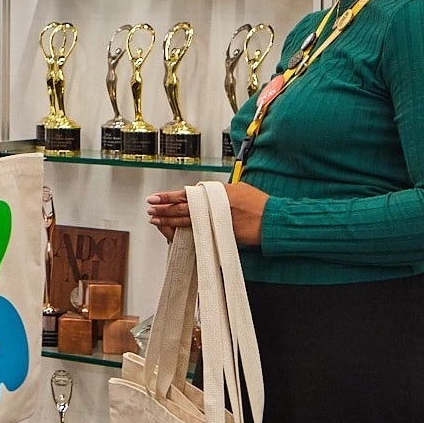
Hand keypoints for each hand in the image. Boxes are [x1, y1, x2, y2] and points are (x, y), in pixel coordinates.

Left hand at [145, 181, 268, 245]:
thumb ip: (221, 193)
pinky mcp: (219, 232)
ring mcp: (216, 218)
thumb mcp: (239, 190)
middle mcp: (214, 203)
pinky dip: (185, 232)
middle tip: (150, 209)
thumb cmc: (259, 205)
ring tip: (155, 219)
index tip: (156, 197)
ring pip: (186, 219)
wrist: (273, 220)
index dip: (169, 196)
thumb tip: (208, 196)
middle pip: (182, 206)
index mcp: (218, 191)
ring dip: (169, 220)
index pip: (187, 193)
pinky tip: (174, 232)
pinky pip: (198, 232)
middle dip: (164, 208)